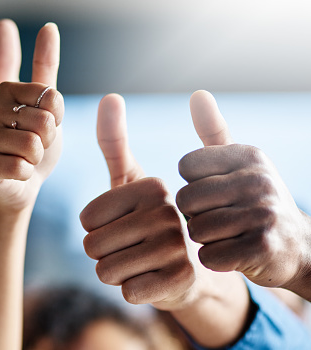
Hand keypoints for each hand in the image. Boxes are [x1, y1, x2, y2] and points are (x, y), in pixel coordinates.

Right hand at [0, 23, 62, 209]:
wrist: (21, 184)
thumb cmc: (36, 145)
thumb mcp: (47, 108)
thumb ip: (46, 69)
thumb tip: (48, 26)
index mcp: (4, 90)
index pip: (52, 97)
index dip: (57, 119)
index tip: (44, 126)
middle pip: (44, 122)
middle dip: (47, 142)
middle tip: (32, 148)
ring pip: (32, 146)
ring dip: (35, 159)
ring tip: (22, 159)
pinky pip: (19, 167)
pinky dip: (25, 175)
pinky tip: (13, 174)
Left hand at [81, 94, 199, 309]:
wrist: (192, 268)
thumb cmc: (151, 221)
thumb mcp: (132, 182)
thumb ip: (115, 142)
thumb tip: (109, 96)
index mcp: (153, 186)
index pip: (87, 219)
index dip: (95, 229)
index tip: (123, 225)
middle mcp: (169, 212)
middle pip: (92, 246)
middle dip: (103, 254)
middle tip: (131, 248)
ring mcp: (180, 246)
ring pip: (105, 271)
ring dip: (116, 272)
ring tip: (142, 262)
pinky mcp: (183, 279)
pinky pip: (127, 291)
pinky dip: (134, 290)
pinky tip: (155, 279)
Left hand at [176, 90, 310, 290]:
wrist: (298, 247)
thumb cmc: (255, 201)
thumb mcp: (240, 163)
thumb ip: (213, 130)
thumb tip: (197, 93)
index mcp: (247, 156)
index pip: (185, 167)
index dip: (192, 185)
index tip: (214, 193)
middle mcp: (257, 180)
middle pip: (186, 200)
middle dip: (195, 215)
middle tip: (219, 218)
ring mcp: (262, 214)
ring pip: (196, 229)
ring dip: (205, 238)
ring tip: (228, 234)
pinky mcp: (261, 248)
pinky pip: (209, 255)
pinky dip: (214, 259)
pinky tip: (233, 252)